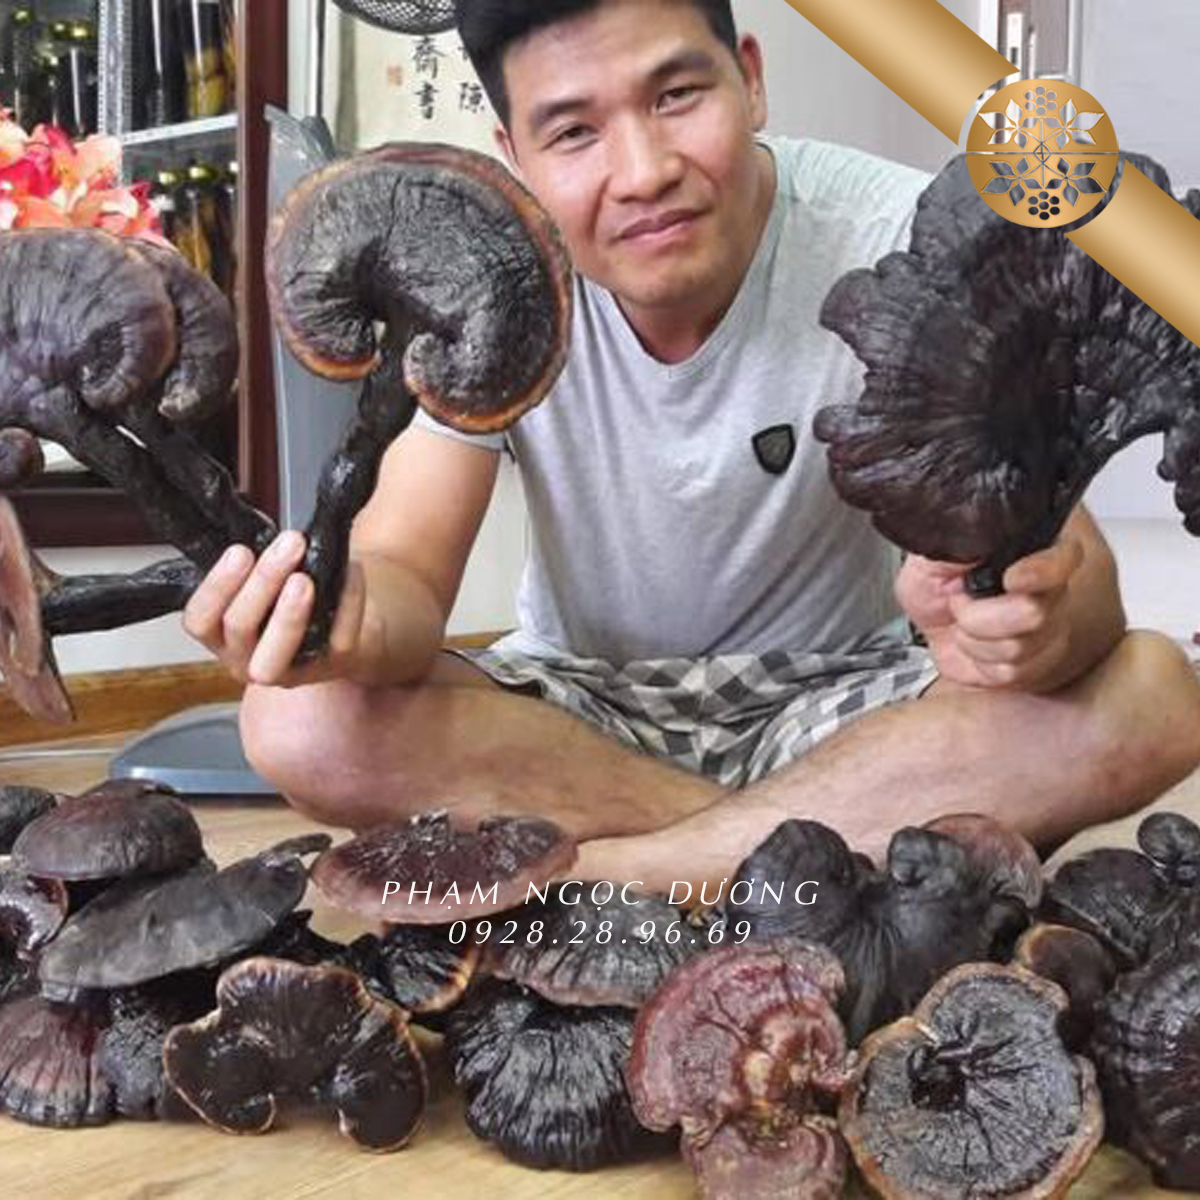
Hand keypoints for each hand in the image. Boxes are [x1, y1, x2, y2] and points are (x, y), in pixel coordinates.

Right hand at [182, 530, 368, 686]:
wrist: (344, 621)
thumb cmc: (293, 594)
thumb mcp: (264, 580)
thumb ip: (253, 564)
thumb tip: (261, 530)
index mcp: (221, 634)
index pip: (199, 620)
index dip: (216, 587)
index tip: (240, 551)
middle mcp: (246, 659)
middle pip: (239, 629)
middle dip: (262, 584)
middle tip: (288, 546)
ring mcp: (289, 670)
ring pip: (276, 653)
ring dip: (289, 612)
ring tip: (304, 577)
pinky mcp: (332, 667)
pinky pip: (337, 641)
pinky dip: (347, 603)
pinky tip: (351, 571)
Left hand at [895, 537, 1083, 690]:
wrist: (929, 617)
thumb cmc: (938, 580)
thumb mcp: (937, 552)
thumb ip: (962, 541)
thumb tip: (978, 536)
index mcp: (1034, 552)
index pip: (1063, 558)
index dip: (1040, 571)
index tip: (1011, 578)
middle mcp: (1051, 592)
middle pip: (1036, 613)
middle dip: (980, 614)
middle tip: (958, 601)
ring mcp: (1048, 631)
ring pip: (1018, 648)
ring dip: (974, 638)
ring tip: (963, 622)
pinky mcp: (1034, 667)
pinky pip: (1009, 673)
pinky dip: (978, 661)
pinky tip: (973, 644)